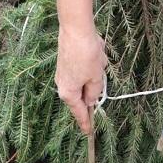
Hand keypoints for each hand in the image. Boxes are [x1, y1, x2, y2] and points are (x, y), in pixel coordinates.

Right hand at [55, 0, 105, 133]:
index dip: (86, 123)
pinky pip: (82, 69)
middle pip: (82, 95)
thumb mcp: (96, 78)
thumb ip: (94, 93)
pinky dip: (91, 64)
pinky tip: (95, 52)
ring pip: (84, 80)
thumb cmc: (86, 55)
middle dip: (93, 87)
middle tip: (99, 73)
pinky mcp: (66, 62)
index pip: (80, 113)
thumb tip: (90, 101)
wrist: (75, 29)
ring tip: (98, 58)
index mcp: (69, 93)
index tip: (89, 133)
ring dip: (94, 72)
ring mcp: (63, 73)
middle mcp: (62, 85)